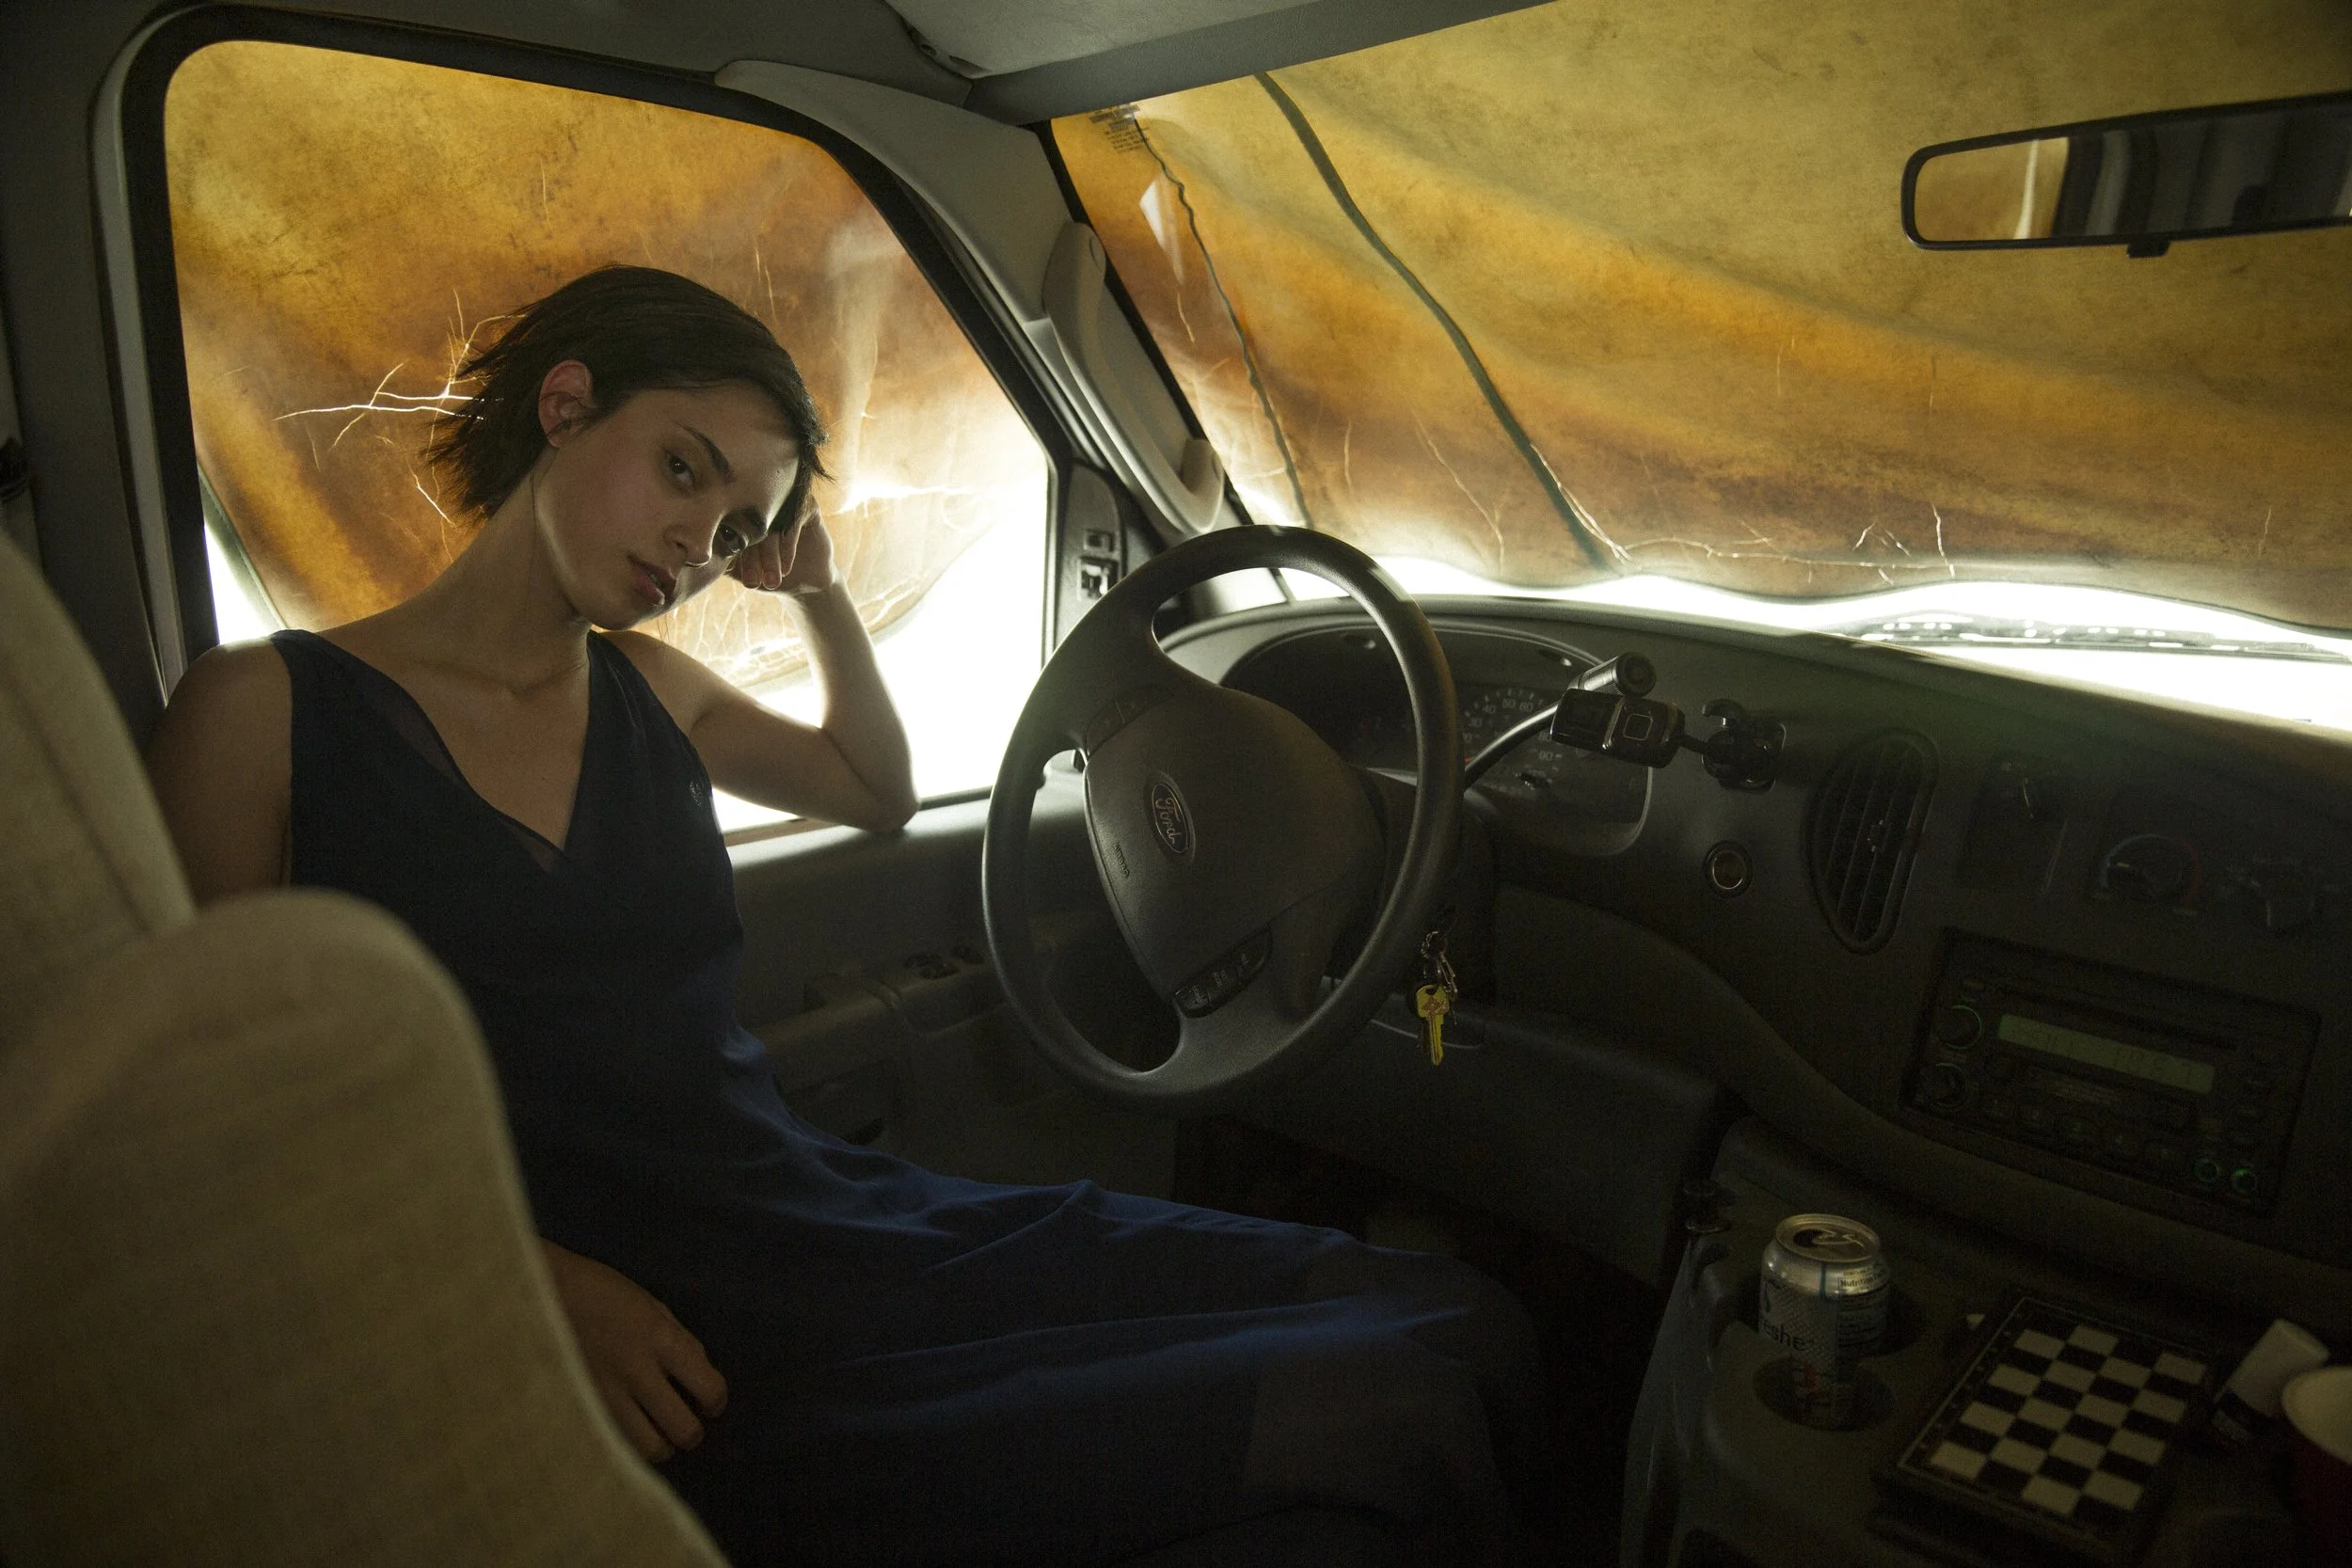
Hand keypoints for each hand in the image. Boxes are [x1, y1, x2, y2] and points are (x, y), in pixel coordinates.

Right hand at [541, 1241, 726, 1461]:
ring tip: (657, 1433)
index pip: (709, 1388)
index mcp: (660, 1339)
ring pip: (648, 1448)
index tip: (709, 1402)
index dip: (716, 1401)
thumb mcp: (652, 1306)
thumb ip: (680, 1341)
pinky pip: (614, 1443)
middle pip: (682, 1429)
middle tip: (685, 1422)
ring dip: (661, 1445)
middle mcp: (636, 1372)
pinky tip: (626, 1431)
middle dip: (691, 1432)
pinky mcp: (579, 1408)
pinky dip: (626, 1444)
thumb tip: (701, 1375)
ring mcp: (604, 1395)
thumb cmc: (601, 1292)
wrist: (540, 1291)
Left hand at [729, 502, 838, 596]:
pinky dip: (788, 547)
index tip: (740, 581)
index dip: (735, 557)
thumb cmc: (768, 576)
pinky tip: (786, 569)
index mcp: (741, 516)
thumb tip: (701, 561)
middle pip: (752, 528)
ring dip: (770, 557)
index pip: (733, 531)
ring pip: (773, 527)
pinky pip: (794, 522)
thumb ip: (724, 564)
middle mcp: (761, 506)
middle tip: (754, 584)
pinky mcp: (805, 505)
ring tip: (771, 582)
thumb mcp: (743, 573)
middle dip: (753, 559)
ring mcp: (783, 504)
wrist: (806, 582)